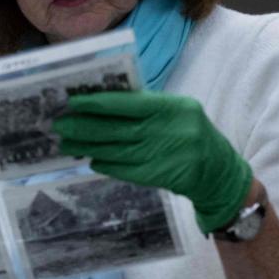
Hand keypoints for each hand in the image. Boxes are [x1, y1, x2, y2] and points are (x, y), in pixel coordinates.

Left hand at [53, 90, 253, 233]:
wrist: (218, 172)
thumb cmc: (191, 134)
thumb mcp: (177, 112)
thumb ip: (145, 107)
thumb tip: (102, 104)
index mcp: (173, 107)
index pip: (128, 103)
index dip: (97, 103)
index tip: (73, 102)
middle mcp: (167, 131)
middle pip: (116, 129)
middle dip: (84, 127)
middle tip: (60, 125)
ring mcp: (161, 155)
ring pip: (115, 150)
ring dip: (87, 147)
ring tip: (67, 144)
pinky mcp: (156, 176)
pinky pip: (122, 169)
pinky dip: (104, 164)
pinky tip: (90, 159)